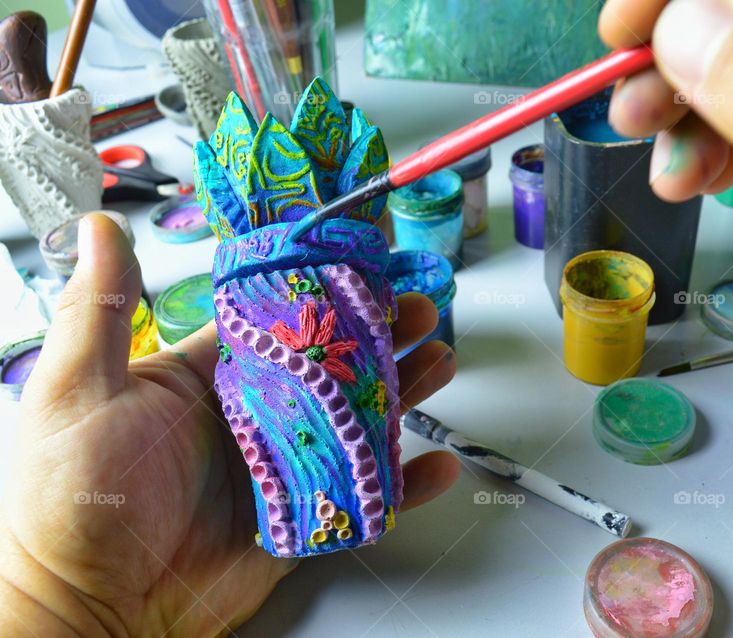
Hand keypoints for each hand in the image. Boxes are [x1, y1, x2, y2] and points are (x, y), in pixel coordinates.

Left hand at [0, 214, 458, 635]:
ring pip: (358, 421)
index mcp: (209, 378)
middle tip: (419, 310)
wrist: (89, 607)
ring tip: (440, 362)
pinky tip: (437, 463)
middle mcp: (253, 417)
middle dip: (380, 335)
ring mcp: (283, 468)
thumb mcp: (79, 390)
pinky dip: (407, 483)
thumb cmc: (71, 499)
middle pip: (333, 366)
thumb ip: (101, 309)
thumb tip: (99, 227)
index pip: (279, 321)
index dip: (323, 292)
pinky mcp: (301, 519)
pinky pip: (364, 496)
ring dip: (403, 393)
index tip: (362, 265)